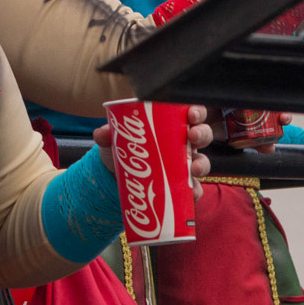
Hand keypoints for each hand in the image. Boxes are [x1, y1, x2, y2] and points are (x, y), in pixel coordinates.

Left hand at [93, 103, 213, 192]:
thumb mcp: (113, 139)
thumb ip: (106, 134)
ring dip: (202, 164)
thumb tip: (101, 133)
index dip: (197, 111)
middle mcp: (182, 144)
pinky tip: (191, 193)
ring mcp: (183, 165)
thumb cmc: (123, 149)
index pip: (191, 113)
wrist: (116, 177)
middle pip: (202, 135)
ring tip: (193, 168)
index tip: (192, 114)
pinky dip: (195, 192)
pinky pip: (194, 189)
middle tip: (192, 136)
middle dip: (202, 133)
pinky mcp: (180, 186)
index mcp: (171, 125)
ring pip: (202, 162)